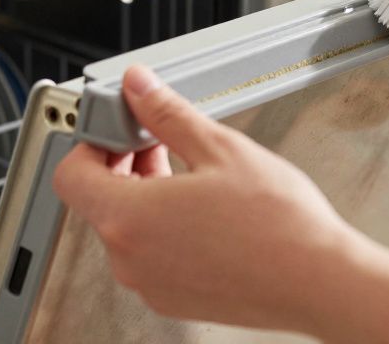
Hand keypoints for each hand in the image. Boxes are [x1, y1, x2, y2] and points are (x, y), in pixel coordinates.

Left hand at [52, 65, 365, 335]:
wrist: (318, 281)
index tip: (120, 132)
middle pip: (99, 201)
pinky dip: (165, 230)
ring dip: (147, 197)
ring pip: (126, 230)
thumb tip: (138, 87)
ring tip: (194, 177)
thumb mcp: (220, 148)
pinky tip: (207, 213)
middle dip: (123, 166)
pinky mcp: (174, 300)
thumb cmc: (279, 225)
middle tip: (160, 144)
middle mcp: (130, 258)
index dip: (91, 145)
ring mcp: (151, 285)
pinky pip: (151, 257)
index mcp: (130, 217)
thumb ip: (167, 114)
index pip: (71, 174)